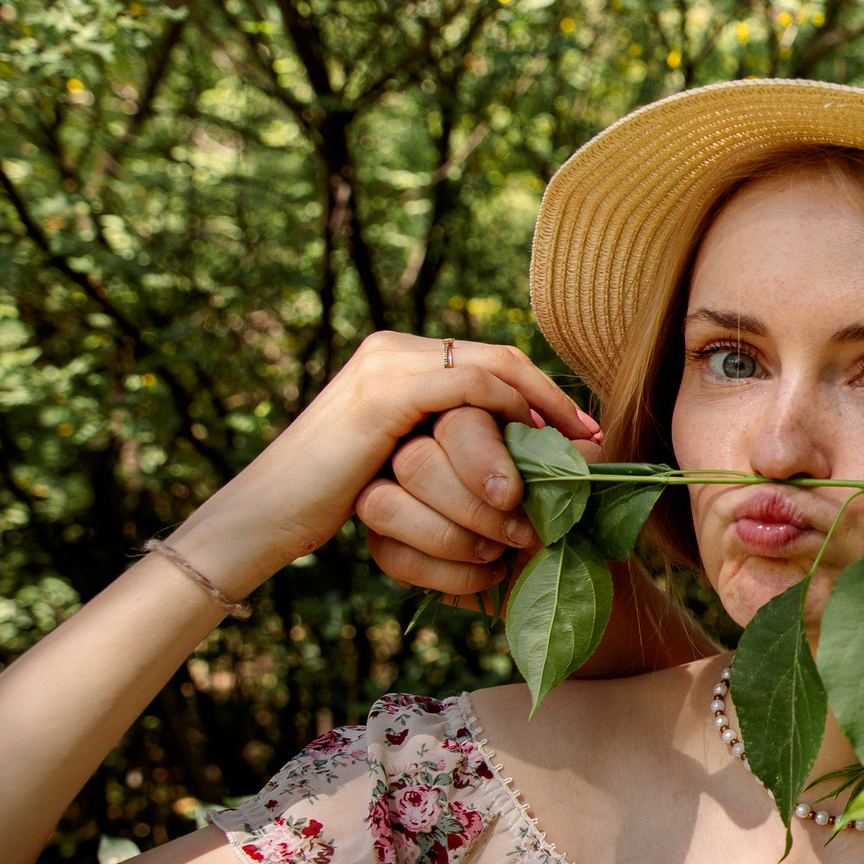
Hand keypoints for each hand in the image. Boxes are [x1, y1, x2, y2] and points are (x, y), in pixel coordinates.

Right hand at [180, 335, 595, 596]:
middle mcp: (392, 349)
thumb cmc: (333, 497)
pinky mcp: (384, 393)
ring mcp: (386, 365)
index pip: (488, 361)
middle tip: (594, 437)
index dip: (541, 392)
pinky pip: (469, 388)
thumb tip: (510, 451)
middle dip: (553, 398)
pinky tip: (533, 443)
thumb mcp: (396, 459)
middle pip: (500, 357)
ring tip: (573, 449)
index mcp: (397, 358)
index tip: (583, 433)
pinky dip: (510, 410)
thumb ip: (441, 441)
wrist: (269, 514)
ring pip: (492, 368)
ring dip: (540, 409)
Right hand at [354, 405, 600, 598]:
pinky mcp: (385, 541)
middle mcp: (422, 447)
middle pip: (415, 461)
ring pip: (384, 504)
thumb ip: (571, 459)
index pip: (456, 419)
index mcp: (471, 420)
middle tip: (521, 533)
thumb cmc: (560, 517)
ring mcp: (393, 494)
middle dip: (471, 507)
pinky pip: (391, 555)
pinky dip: (446, 572)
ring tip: (498, 553)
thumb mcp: (574, 486)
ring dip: (450, 538)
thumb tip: (577, 442)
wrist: (554, 572)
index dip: (482, 458)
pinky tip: (489, 574)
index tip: (513, 496)